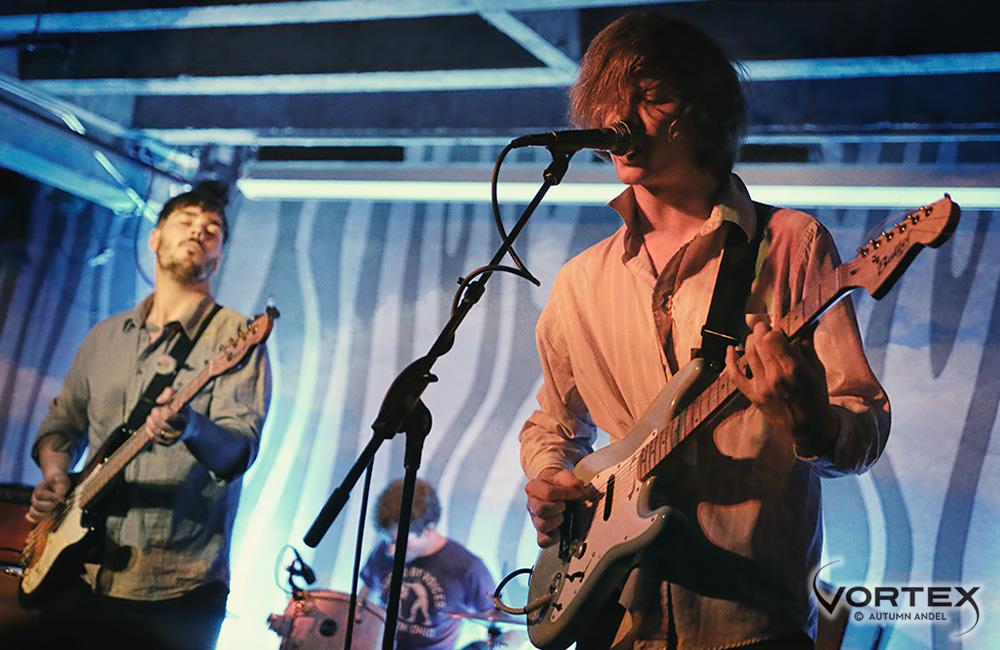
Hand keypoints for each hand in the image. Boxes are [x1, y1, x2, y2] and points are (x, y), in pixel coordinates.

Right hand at [27, 470, 71, 522]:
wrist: (56, 482)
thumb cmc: (58, 481)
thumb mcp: (61, 479)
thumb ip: (61, 486)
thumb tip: (60, 496)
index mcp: (39, 489)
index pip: (41, 495)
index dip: (52, 498)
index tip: (62, 498)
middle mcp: (35, 498)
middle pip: (36, 505)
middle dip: (49, 506)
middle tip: (58, 504)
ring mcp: (35, 505)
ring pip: (33, 513)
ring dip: (44, 514)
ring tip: (54, 511)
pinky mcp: (38, 511)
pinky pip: (33, 518)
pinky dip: (37, 520)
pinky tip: (46, 518)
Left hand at [146, 387, 189, 445]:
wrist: (192, 426)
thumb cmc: (183, 409)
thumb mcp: (180, 397)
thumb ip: (169, 393)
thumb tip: (158, 401)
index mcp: (184, 420)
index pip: (167, 416)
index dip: (162, 409)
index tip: (165, 406)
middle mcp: (179, 432)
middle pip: (158, 422)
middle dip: (155, 413)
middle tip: (157, 409)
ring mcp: (173, 439)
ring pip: (154, 430)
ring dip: (150, 420)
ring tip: (153, 416)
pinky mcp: (167, 444)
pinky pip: (152, 437)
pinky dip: (149, 428)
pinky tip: (152, 423)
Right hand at [525, 468, 590, 547]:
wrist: (554, 489)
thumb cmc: (557, 484)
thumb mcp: (563, 476)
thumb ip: (570, 479)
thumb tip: (577, 485)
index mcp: (533, 488)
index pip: (548, 493)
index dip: (566, 493)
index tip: (577, 493)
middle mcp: (531, 504)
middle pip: (541, 510)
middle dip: (558, 507)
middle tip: (564, 504)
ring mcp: (535, 519)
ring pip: (542, 525)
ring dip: (557, 520)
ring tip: (562, 514)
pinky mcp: (540, 532)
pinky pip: (543, 541)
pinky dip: (554, 536)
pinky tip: (560, 528)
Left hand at [725, 320, 837, 454]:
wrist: (808, 427)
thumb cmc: (815, 397)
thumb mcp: (817, 370)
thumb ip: (807, 345)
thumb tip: (805, 323)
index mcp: (794, 370)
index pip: (773, 339)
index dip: (773, 329)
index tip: (778, 329)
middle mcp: (775, 378)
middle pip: (758, 343)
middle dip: (761, 330)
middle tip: (765, 327)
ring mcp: (761, 387)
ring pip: (748, 354)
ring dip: (750, 340)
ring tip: (756, 337)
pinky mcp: (752, 395)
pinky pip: (734, 375)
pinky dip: (730, 360)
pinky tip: (730, 348)